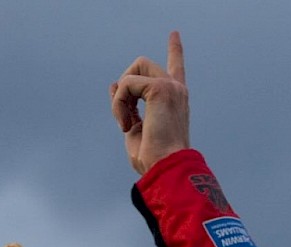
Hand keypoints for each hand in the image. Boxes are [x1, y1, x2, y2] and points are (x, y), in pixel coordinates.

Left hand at [111, 30, 189, 175]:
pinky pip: (126, 84)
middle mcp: (177, 90)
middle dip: (123, 88)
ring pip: (132, 71)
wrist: (166, 168)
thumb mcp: (136, 129)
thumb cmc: (154, 159)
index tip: (174, 35)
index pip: (176, 68)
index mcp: (175, 100)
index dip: (175, 51)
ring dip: (120, 98)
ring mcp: (171, 87)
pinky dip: (119, 104)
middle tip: (126, 119)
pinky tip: (126, 125)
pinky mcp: (160, 89)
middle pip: (141, 65)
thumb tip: (113, 84)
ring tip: (126, 123)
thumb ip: (127, 107)